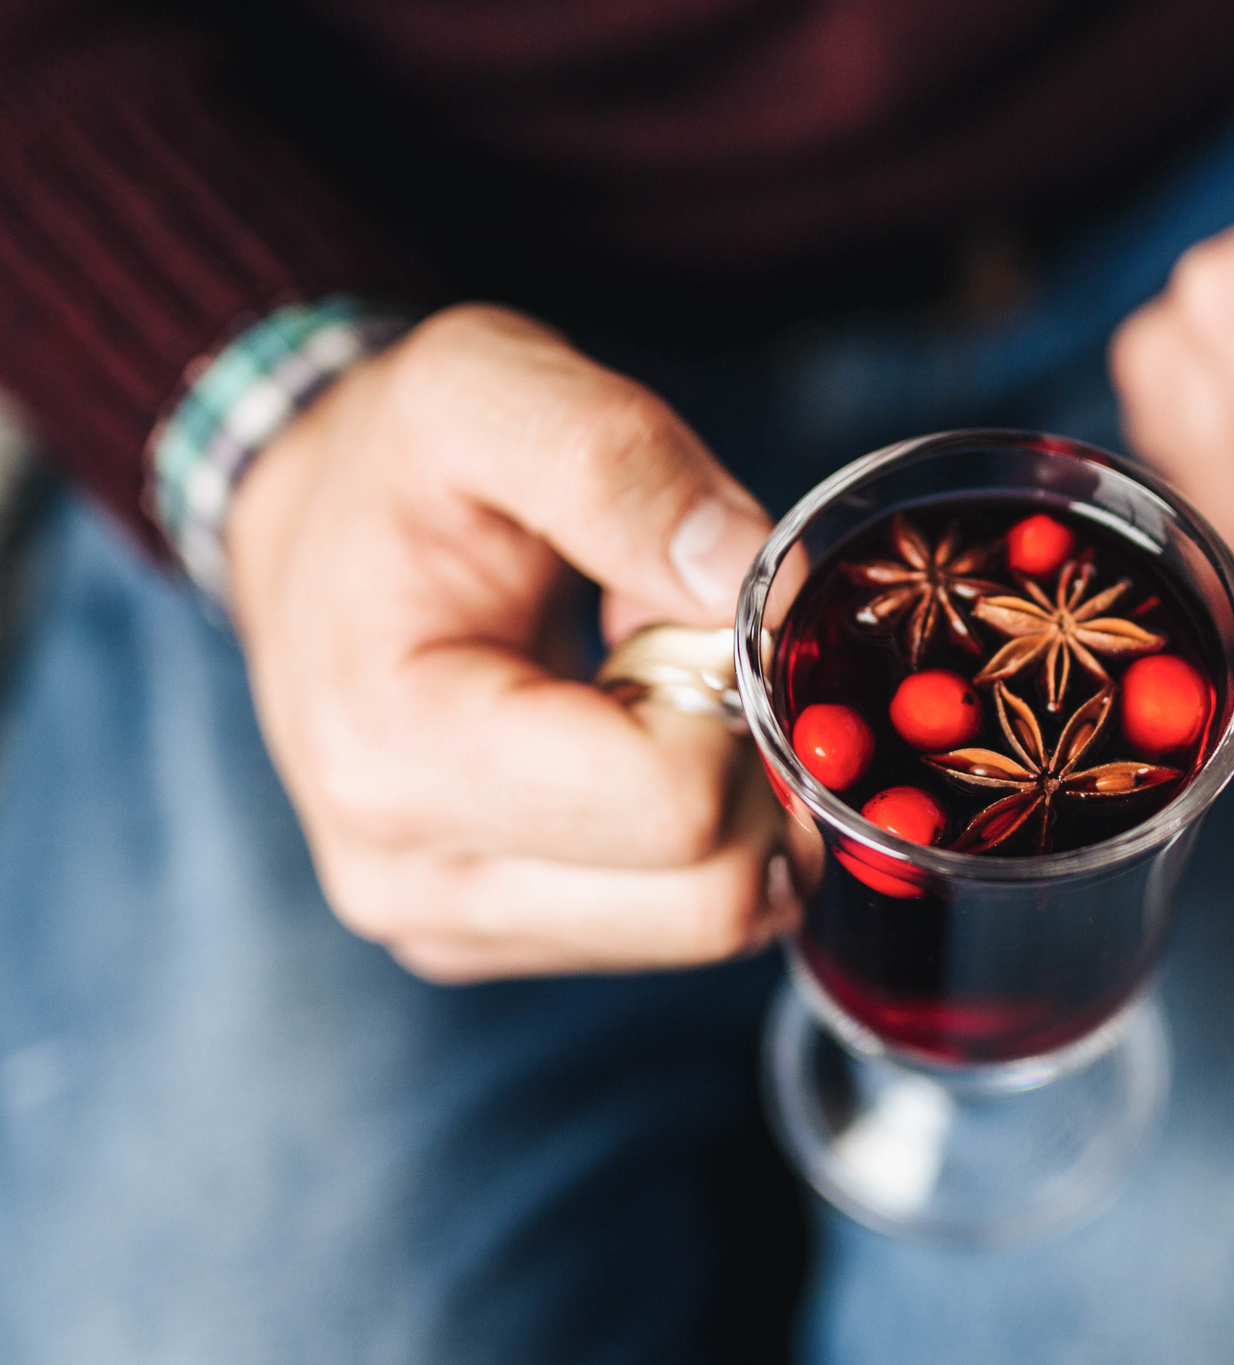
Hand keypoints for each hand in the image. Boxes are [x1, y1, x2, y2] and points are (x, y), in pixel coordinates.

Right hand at [226, 304, 798, 980]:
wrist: (310, 533)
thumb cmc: (395, 465)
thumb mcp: (487, 388)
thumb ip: (619, 464)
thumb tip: (756, 586)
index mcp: (400, 752)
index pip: (675, 805)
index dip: (738, 698)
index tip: (695, 607)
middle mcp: (414, 877)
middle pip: (709, 895)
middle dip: (747, 763)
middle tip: (686, 650)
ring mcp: (453, 927)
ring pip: (712, 923)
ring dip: (727, 799)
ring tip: (644, 688)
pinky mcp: (496, 939)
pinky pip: (678, 928)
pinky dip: (696, 835)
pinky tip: (630, 744)